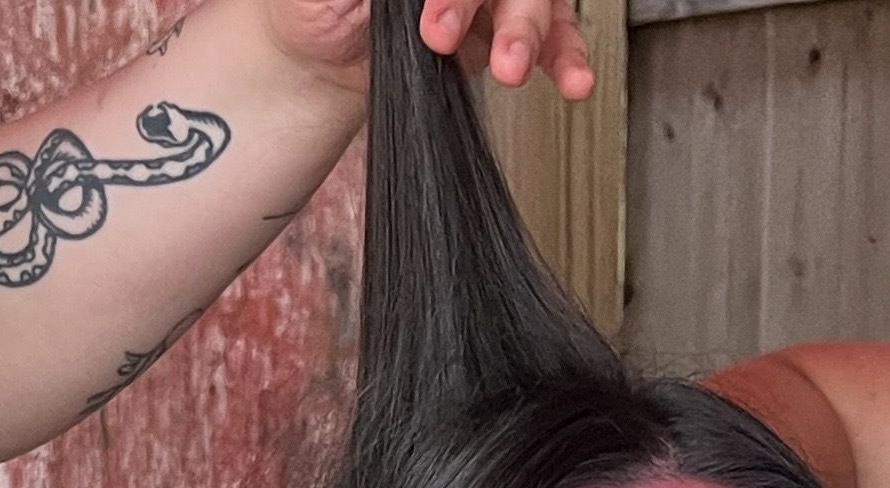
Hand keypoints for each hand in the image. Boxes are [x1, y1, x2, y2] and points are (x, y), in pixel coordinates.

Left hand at [248, 0, 598, 97]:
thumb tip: (416, 4)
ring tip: (510, 66)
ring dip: (529, 31)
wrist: (320, 63)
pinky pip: (552, 36)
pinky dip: (565, 57)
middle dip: (480, 0)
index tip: (433, 16)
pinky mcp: (505, 29)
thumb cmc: (317, 3)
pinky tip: (571, 78)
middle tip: (441, 35)